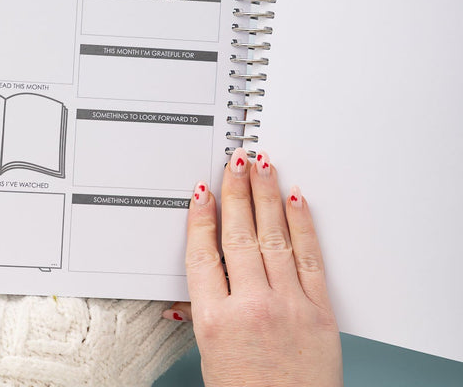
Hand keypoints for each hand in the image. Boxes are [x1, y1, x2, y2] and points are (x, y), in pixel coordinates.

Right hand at [164, 149, 342, 386]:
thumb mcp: (209, 355)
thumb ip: (199, 308)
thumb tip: (194, 272)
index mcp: (215, 321)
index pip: (203, 252)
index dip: (201, 217)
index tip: (201, 192)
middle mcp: (251, 308)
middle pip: (238, 235)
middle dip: (236, 192)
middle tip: (234, 162)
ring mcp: (289, 306)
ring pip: (273, 237)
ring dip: (267, 195)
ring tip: (262, 166)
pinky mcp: (321, 312)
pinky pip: (310, 258)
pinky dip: (302, 225)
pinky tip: (295, 201)